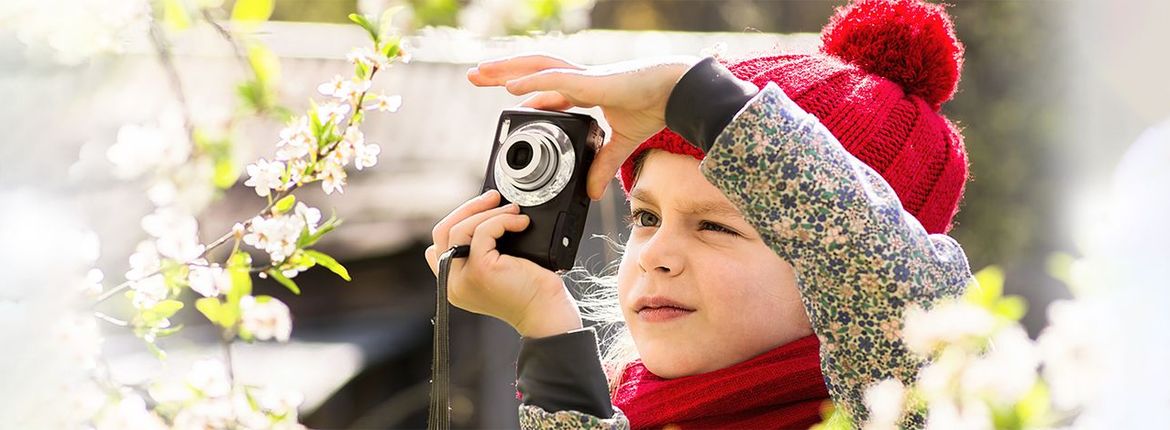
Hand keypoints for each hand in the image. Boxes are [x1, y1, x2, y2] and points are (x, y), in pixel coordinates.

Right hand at [424, 190, 582, 337]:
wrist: (546, 313)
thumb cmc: (530, 291)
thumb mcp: (497, 268)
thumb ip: (480, 251)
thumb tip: (483, 214)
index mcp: (454, 284)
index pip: (437, 245)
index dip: (457, 221)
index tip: (482, 212)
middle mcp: (452, 283)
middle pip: (442, 232)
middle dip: (468, 209)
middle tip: (493, 198)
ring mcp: (463, 278)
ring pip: (460, 229)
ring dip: (487, 212)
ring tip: (512, 211)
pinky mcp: (480, 270)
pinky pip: (483, 232)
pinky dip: (502, 220)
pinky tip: (520, 223)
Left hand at [467, 53, 701, 199]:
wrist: (675, 93)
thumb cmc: (653, 107)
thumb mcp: (621, 143)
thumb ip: (603, 166)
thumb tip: (591, 192)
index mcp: (586, 91)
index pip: (548, 89)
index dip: (528, 93)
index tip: (510, 101)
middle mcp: (578, 80)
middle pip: (531, 72)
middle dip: (503, 73)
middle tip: (476, 77)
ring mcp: (581, 77)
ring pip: (534, 68)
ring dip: (505, 70)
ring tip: (480, 72)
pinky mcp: (589, 81)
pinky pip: (553, 80)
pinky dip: (531, 83)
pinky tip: (511, 87)